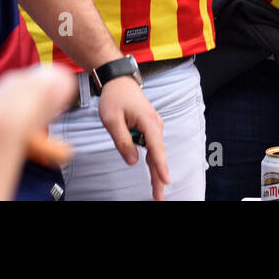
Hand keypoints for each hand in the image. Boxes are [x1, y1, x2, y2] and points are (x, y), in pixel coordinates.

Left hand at [97, 74, 169, 200]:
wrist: (119, 81)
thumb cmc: (115, 98)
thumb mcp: (111, 120)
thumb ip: (122, 141)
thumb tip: (133, 161)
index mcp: (148, 122)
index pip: (155, 148)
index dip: (160, 166)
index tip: (166, 181)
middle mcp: (155, 125)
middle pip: (158, 155)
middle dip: (160, 176)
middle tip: (159, 196)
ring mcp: (153, 127)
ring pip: (155, 153)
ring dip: (156, 171)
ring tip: (156, 190)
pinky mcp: (149, 128)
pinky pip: (151, 147)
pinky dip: (152, 161)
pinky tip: (154, 175)